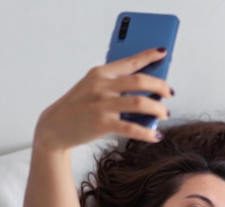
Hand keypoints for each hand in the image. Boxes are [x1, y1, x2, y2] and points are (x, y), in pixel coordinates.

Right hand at [34, 47, 173, 150]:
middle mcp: (101, 86)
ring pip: (140, 102)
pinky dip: (147, 133)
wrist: (54, 127)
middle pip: (140, 81)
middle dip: (160, 86)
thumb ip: (114, 84)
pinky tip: (156, 136)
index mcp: (100, 73)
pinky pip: (132, 128)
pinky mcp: (102, 123)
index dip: (149, 55)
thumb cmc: (78, 107)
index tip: (163, 52)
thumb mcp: (92, 88)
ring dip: (158, 108)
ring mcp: (102, 104)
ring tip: (164, 114)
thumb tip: (147, 89)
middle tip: (169, 93)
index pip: (129, 61)